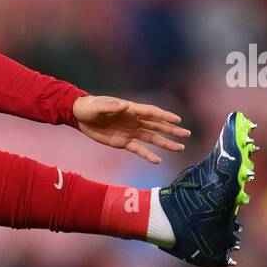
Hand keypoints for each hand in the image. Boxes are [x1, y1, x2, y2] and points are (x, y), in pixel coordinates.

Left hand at [72, 95, 189, 164]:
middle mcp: (134, 121)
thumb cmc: (90, 107)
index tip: (178, 120)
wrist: (80, 116)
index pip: (151, 113)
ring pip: (152, 138)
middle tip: (186, 134)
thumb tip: (125, 106)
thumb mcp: (98, 106)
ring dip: (165, 143)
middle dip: (172, 130)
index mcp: (130, 109)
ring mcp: (130, 132)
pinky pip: (138, 150)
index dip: (165, 116)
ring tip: (179, 148)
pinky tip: (158, 160)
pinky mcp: (123, 142)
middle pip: (157, 126)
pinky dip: (148, 155)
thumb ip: (112, 107)